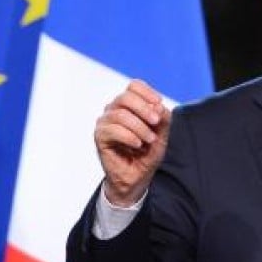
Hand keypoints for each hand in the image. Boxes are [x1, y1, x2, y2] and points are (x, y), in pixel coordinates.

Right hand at [94, 80, 170, 206]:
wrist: (138, 175)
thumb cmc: (148, 152)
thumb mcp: (162, 134)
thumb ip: (162, 118)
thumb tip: (158, 106)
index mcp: (129, 105)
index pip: (133, 86)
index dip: (147, 92)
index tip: (159, 103)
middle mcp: (114, 110)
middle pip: (125, 97)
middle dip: (144, 109)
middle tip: (156, 122)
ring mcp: (105, 122)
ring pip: (120, 115)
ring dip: (139, 127)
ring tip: (149, 140)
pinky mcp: (99, 136)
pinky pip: (112, 130)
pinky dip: (129, 136)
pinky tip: (138, 144)